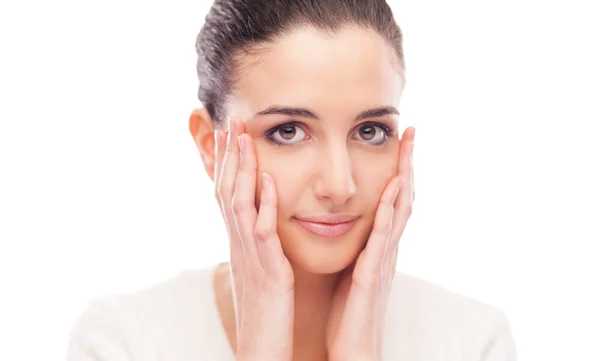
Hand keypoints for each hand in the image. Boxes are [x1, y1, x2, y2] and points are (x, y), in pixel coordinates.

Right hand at [214, 116, 294, 360]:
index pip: (228, 193)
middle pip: (227, 190)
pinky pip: (262, 232)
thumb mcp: (258, 268)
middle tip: (230, 120)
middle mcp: (239, 243)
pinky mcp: (267, 269)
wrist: (261, 345)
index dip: (226, 162)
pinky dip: (263, 203)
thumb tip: (257, 221)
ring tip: (243, 137)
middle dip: (228, 154)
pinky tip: (268, 179)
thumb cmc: (264, 309)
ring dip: (240, 169)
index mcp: (240, 242)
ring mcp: (250, 255)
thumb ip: (257, 242)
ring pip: (239, 204)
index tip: (228, 132)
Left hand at [326, 127, 415, 360]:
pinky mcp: (372, 274)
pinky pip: (382, 237)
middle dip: (407, 163)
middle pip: (402, 197)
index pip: (391, 201)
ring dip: (404, 176)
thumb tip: (349, 224)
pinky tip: (390, 188)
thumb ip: (357, 247)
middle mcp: (387, 248)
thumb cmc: (350, 312)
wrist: (353, 348)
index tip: (397, 141)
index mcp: (378, 246)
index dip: (397, 170)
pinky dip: (388, 211)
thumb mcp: (353, 271)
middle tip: (409, 131)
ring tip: (406, 146)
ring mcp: (383, 260)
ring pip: (399, 210)